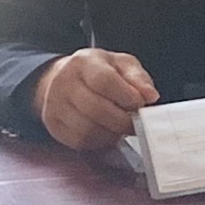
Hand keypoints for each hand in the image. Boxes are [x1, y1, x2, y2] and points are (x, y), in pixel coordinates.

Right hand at [34, 48, 160, 151]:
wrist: (63, 79)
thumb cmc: (97, 72)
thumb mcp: (121, 65)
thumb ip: (138, 78)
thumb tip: (151, 96)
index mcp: (83, 63)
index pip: (104, 81)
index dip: (126, 96)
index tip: (140, 105)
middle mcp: (64, 83)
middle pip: (96, 109)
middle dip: (122, 121)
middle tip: (135, 123)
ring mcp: (55, 105)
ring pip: (88, 129)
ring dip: (111, 133)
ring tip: (120, 126)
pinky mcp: (53, 125)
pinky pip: (80, 141)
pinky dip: (99, 141)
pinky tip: (106, 132)